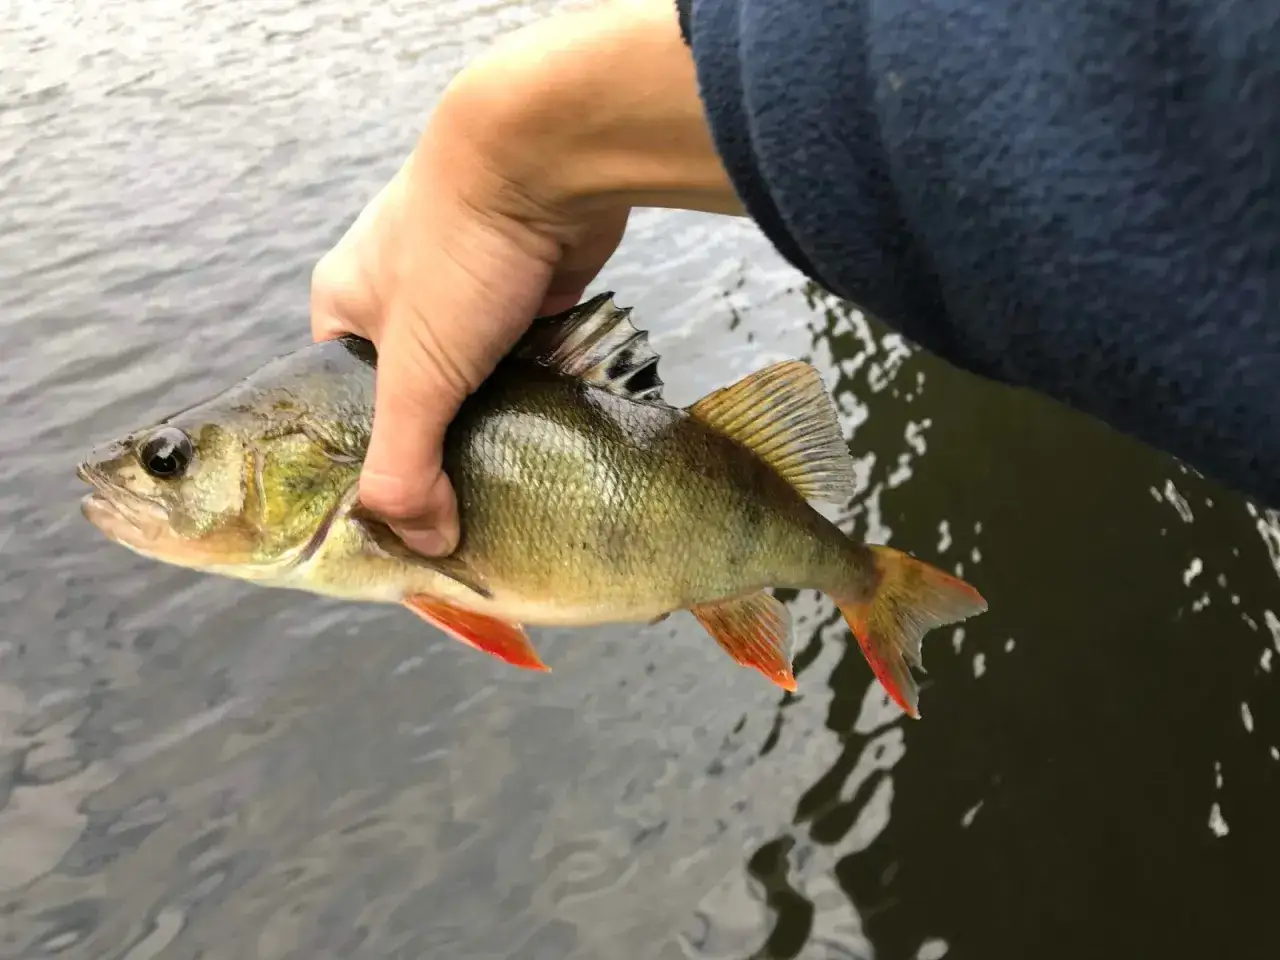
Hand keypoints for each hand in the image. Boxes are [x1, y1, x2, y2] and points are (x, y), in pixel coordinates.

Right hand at [310, 0, 740, 556]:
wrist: (550, 156)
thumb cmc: (459, 252)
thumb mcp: (414, 375)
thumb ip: (403, 468)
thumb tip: (420, 547)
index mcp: (344, 310)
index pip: (339, 413)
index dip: (366, 470)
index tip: (400, 522)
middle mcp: (399, 299)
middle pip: (413, 404)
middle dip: (440, 454)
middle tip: (467, 512)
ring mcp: (466, 294)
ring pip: (473, 387)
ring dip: (492, 429)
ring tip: (514, 485)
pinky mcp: (525, 294)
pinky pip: (522, 366)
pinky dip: (532, 400)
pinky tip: (551, 443)